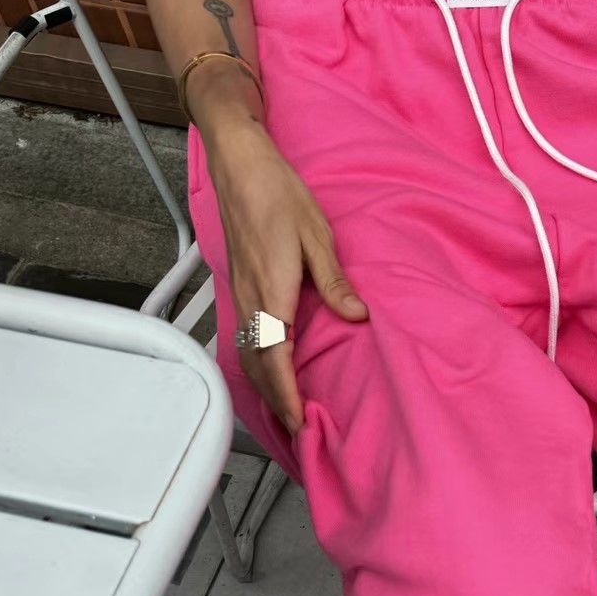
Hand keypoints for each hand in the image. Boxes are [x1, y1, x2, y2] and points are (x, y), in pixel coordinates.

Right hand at [208, 119, 366, 435]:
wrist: (240, 164)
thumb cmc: (278, 193)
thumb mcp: (318, 234)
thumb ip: (334, 281)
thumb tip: (357, 315)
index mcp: (271, 289)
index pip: (275, 356)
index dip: (286, 392)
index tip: (298, 420)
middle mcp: (250, 297)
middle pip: (257, 365)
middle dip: (275, 401)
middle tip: (297, 431)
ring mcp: (240, 293)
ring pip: (247, 354)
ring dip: (265, 387)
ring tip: (286, 412)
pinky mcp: (239, 287)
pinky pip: (244, 337)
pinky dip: (257, 364)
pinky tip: (271, 372)